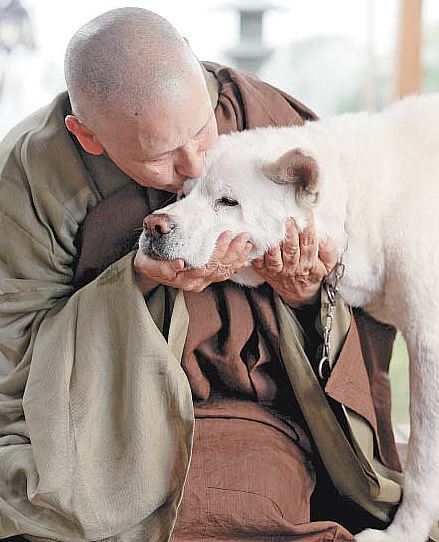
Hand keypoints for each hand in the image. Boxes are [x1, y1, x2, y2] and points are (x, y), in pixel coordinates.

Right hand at [133, 231, 252, 292]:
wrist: (147, 269)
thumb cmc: (148, 261)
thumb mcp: (147, 262)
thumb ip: (163, 266)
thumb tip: (180, 263)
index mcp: (183, 278)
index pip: (206, 265)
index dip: (218, 250)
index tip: (226, 234)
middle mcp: (195, 282)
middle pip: (219, 268)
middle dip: (233, 251)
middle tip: (242, 235)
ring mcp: (202, 282)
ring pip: (224, 272)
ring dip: (237, 257)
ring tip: (246, 243)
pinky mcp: (206, 278)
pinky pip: (224, 273)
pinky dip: (235, 264)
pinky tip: (243, 256)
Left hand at [251, 210, 336, 306]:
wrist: (298, 293)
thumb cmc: (312, 272)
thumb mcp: (327, 265)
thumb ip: (328, 250)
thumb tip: (324, 237)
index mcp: (309, 263)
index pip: (310, 243)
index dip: (308, 228)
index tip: (306, 214)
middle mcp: (292, 267)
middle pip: (291, 250)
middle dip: (290, 234)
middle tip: (288, 220)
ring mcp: (277, 270)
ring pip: (274, 257)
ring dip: (273, 243)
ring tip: (272, 229)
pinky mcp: (264, 271)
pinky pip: (258, 262)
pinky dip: (256, 252)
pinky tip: (256, 241)